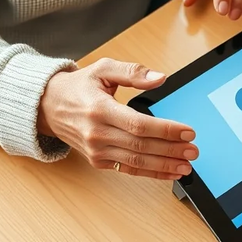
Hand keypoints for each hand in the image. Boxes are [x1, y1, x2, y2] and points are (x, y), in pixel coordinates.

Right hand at [38, 58, 197, 178]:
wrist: (48, 107)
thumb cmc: (77, 87)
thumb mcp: (103, 69)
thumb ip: (132, 72)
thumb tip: (160, 77)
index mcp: (100, 109)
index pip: (139, 124)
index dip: (166, 130)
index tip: (187, 131)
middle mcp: (97, 133)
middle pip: (141, 146)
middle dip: (171, 150)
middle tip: (193, 150)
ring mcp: (97, 150)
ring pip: (136, 161)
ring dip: (164, 165)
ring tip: (186, 165)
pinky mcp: (98, 161)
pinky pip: (128, 170)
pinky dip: (151, 173)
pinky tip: (169, 173)